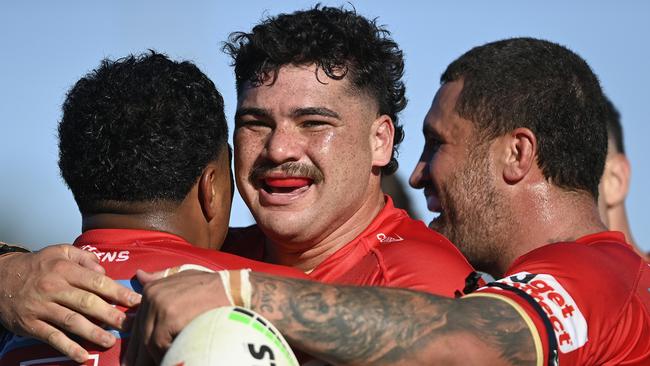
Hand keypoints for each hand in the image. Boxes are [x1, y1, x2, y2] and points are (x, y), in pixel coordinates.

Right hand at [0, 244, 140, 362]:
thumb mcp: (60, 252)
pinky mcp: (31, 324)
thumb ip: (84, 257)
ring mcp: (42, 307)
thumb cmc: (38, 265)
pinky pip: (52, 337)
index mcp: (65, 269)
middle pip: (88, 303)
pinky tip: (82, 356)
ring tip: (111, 341)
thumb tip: (103, 270)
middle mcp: (55, 288)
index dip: (119, 293)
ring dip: (94, 333)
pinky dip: (67, 348)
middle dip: (112, 315)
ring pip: (72, 322)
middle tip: (130, 325)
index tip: (136, 302)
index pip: (97, 282)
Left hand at [123, 269, 230, 364]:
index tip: (136, 358)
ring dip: (154, 356)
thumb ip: (161, 279)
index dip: (138, 344)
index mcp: (152, 289)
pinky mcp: (170, 318)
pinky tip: (174, 358)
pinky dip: (166, 354)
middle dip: (141, 354)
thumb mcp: (184, 277)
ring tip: (162, 363)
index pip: (138, 323)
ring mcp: (160, 305)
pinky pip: (160, 345)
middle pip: (141, 334)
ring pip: (149, 342)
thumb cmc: (212, 288)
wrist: (234, 290)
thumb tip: (140, 275)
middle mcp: (152, 295)